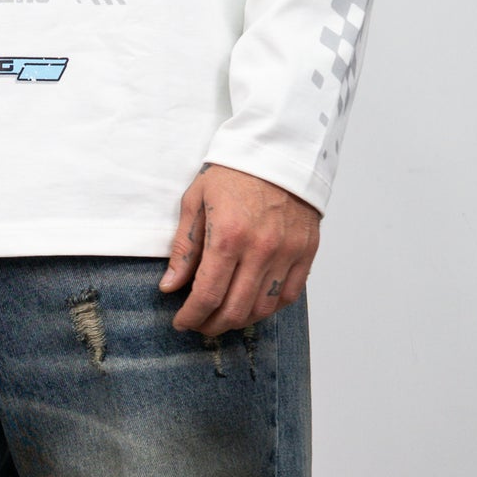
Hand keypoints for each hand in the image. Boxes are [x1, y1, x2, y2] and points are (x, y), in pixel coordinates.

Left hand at [158, 164, 320, 335]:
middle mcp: (261, 249)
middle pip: (235, 310)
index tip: (181, 321)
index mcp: (228, 236)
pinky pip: (288, 295)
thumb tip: (170, 286)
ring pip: (263, 308)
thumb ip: (184, 248)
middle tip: (199, 324)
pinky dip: (268, 308)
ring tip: (223, 317)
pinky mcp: (306, 252)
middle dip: (212, 325)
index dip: (191, 316)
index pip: (207, 295)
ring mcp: (287, 253)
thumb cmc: (233, 173)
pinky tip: (252, 305)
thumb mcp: (196, 202)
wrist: (278, 151)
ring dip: (240, 321)